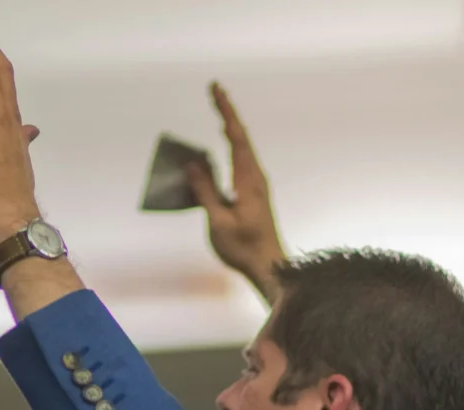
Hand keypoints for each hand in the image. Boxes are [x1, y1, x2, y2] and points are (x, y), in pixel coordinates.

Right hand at [186, 82, 284, 286]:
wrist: (270, 266)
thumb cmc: (243, 247)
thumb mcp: (218, 220)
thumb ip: (206, 190)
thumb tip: (193, 164)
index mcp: (248, 180)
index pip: (237, 137)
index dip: (225, 112)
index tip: (215, 90)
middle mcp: (255, 177)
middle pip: (241, 137)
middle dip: (227, 112)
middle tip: (215, 89)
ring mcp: (256, 184)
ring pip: (242, 148)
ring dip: (229, 128)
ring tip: (218, 110)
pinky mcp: (252, 193)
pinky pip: (239, 162)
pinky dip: (229, 147)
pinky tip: (221, 147)